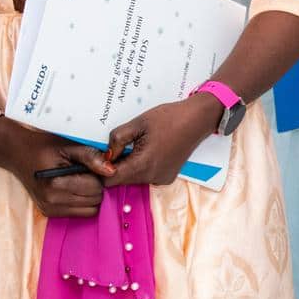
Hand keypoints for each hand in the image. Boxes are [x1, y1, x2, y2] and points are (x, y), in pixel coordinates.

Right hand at [0, 119, 107, 218]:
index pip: (95, 187)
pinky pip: (78, 213)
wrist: (18, 153)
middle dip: (95, 185)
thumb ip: (91, 157)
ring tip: (79, 178)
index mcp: (56, 183)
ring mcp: (49, 209)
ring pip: (89, 210)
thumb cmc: (44, 146)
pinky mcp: (48, 213)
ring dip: (89, 195)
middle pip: (94, 200)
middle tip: (85, 171)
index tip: (90, 165)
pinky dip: (81, 201)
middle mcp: (52, 201)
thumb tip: (111, 170)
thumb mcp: (68, 145)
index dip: (98, 174)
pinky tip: (72, 187)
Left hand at [95, 94, 221, 189]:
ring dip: (129, 165)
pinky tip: (148, 149)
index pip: (110, 180)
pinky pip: (145, 176)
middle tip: (120, 145)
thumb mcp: (137, 123)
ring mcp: (161, 179)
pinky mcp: (166, 177)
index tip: (103, 153)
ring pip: (133, 178)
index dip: (102, 168)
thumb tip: (106, 154)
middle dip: (116, 165)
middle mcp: (152, 177)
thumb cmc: (169, 118)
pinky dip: (141, 166)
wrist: (197, 120)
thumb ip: (116, 140)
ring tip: (136, 144)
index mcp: (143, 165)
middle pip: (121, 180)